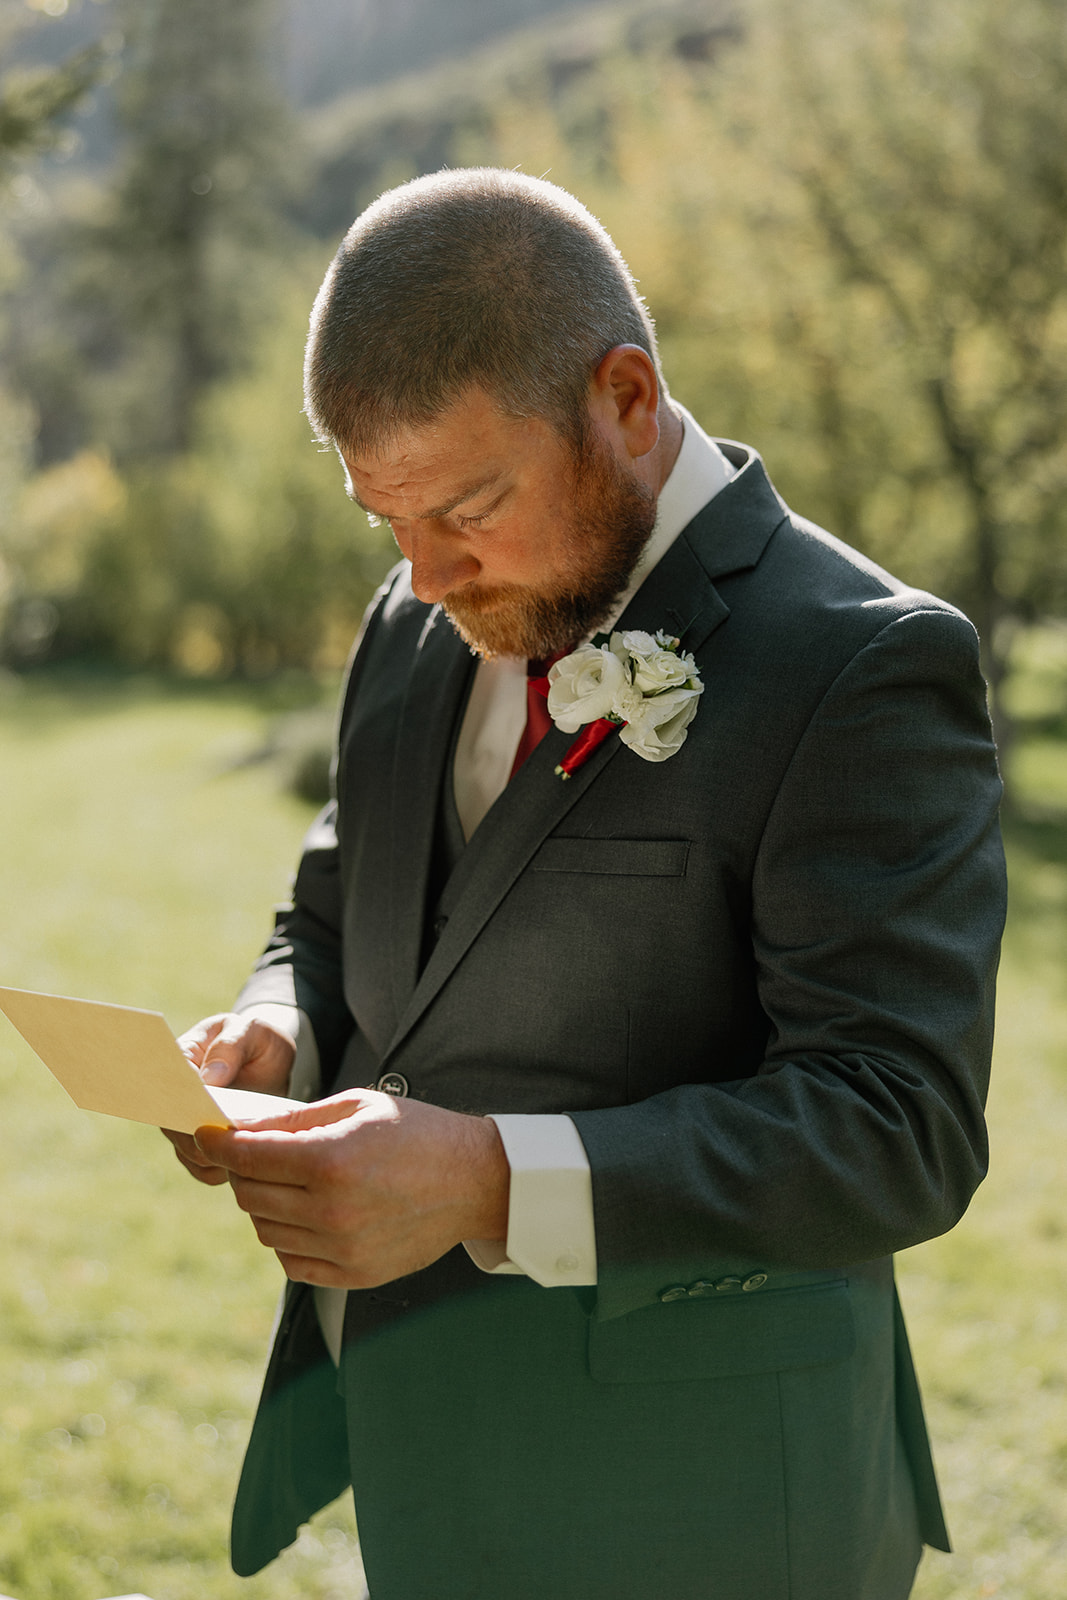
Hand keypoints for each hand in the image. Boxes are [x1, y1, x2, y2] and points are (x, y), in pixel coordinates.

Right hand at [164, 1010, 296, 1186]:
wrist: (269, 1063)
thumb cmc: (255, 1041)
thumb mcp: (251, 1031)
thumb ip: (230, 1046)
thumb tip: (207, 1079)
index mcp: (179, 1060)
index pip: (166, 1082)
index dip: (179, 1097)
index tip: (201, 1105)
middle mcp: (173, 1098)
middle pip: (174, 1125)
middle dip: (198, 1134)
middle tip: (228, 1136)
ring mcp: (186, 1126)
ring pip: (189, 1153)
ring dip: (214, 1156)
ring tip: (243, 1152)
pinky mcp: (204, 1148)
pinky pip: (207, 1169)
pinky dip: (224, 1170)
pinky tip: (247, 1164)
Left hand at [193, 1090, 509, 1286]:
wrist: (475, 1181)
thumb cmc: (417, 1132)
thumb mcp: (357, 1106)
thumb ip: (296, 1121)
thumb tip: (242, 1129)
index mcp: (331, 1161)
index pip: (247, 1157)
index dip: (218, 1145)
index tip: (206, 1137)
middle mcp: (331, 1210)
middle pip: (250, 1195)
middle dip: (243, 1171)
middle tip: (253, 1154)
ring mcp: (342, 1248)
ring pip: (265, 1230)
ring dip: (264, 1205)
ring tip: (288, 1183)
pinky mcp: (353, 1274)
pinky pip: (291, 1261)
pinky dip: (287, 1237)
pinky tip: (308, 1213)